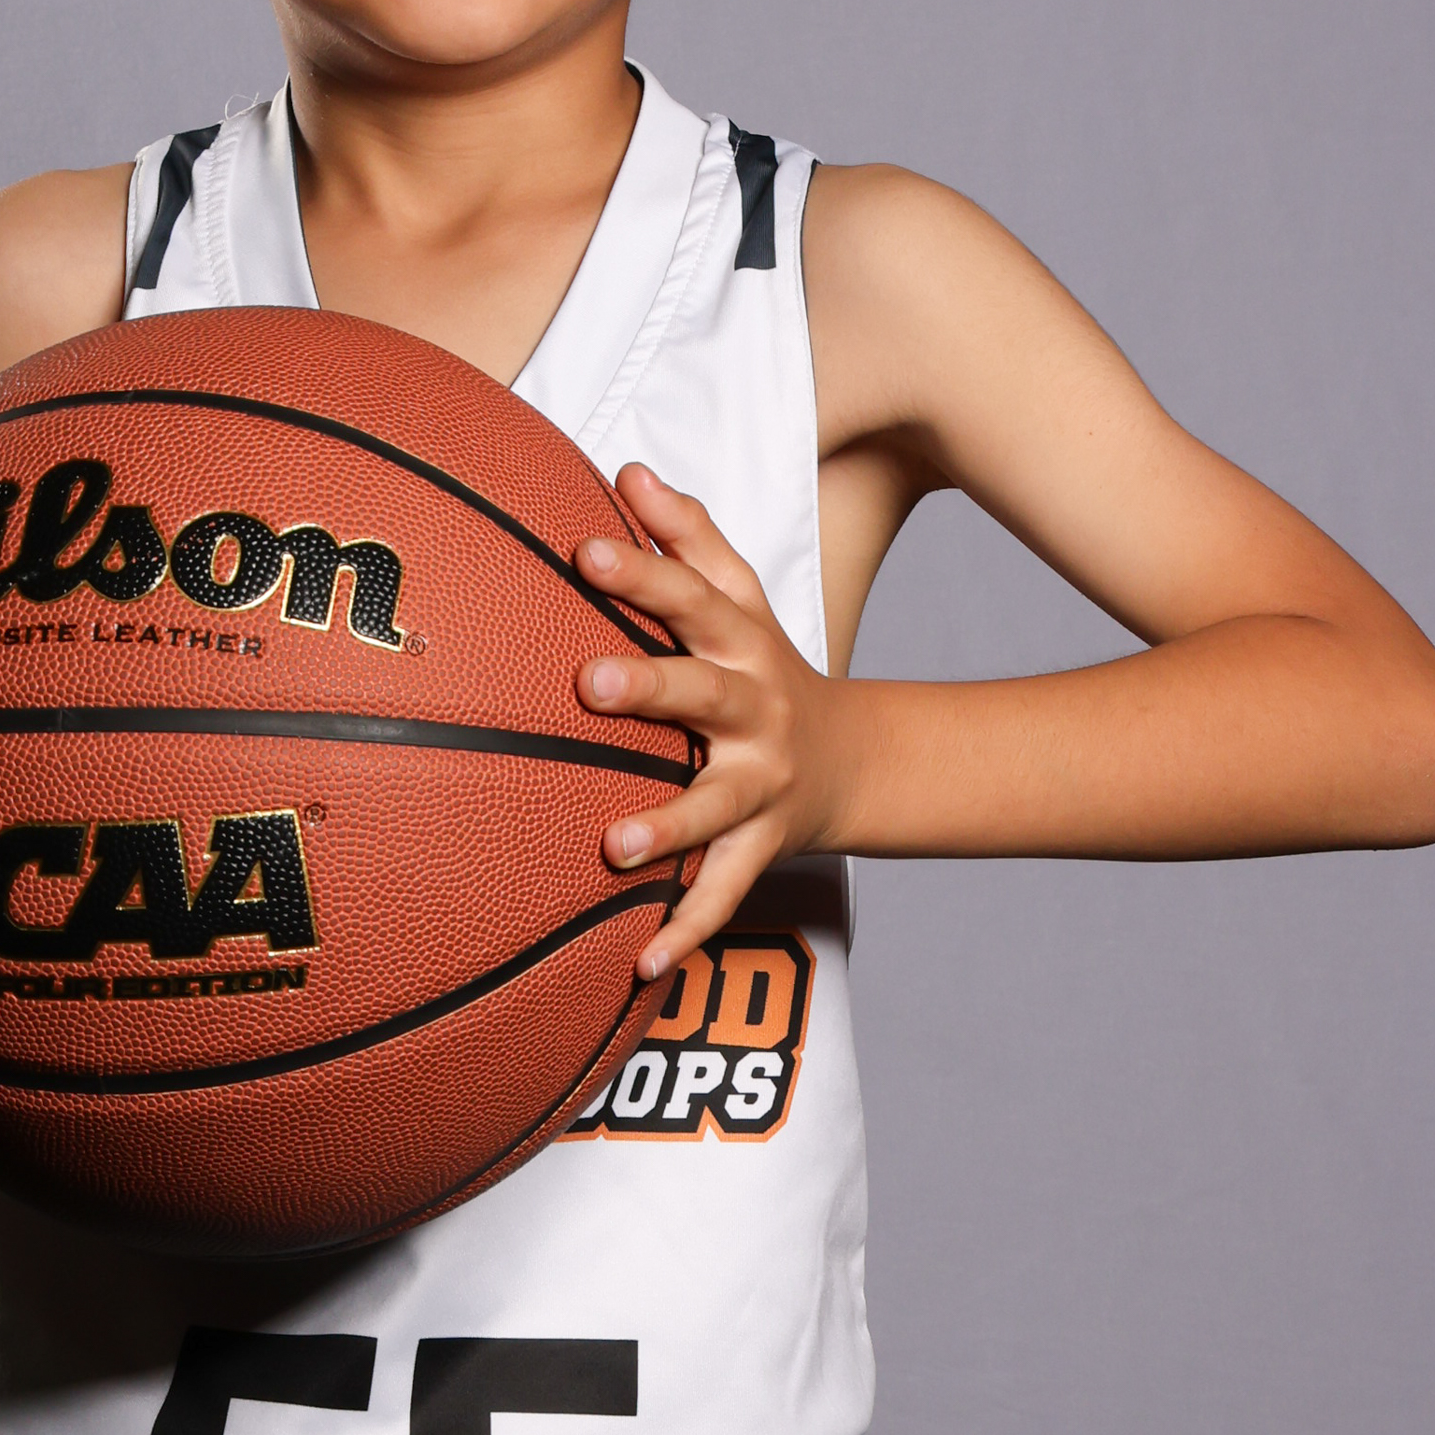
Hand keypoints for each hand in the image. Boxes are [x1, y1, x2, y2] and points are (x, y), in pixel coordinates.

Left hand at [576, 467, 850, 978]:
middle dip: (648, 688)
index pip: (688, 598)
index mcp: (740, 642)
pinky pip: (723, 893)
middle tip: (589, 685)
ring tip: (612, 845)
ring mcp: (760, 783)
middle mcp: (754, 709)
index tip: (581, 551)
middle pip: (702, 692)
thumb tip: (629, 468)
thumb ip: (686, 536)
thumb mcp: (740, 597)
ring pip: (713, 806)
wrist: (853, 760)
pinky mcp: (761, 846)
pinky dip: (685, 931)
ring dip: (666, 825)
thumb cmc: (762, 664)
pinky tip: (640, 965)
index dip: (639, 572)